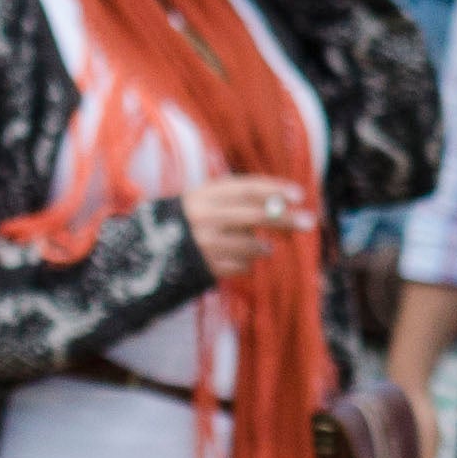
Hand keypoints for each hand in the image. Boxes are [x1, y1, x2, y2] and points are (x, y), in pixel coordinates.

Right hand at [179, 176, 316, 282]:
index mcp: (203, 195)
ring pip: (252, 245)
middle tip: (308, 221)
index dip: (274, 189)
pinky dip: (247, 263)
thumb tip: (284, 205)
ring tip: (261, 247)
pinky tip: (236, 260)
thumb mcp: (204, 203)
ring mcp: (204, 244)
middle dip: (284, 219)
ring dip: (263, 247)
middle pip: (254, 216)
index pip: (245, 188)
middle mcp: (203, 217)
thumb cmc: (189, 223)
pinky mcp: (205, 268)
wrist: (148, 253)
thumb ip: (238, 202)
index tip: (299, 194)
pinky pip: (242, 266)